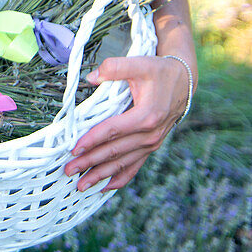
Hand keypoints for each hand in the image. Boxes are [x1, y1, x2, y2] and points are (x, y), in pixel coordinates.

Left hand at [63, 55, 189, 191]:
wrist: (183, 82)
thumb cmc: (159, 72)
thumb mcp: (139, 64)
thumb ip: (115, 67)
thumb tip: (92, 77)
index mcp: (146, 116)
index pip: (113, 131)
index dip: (92, 140)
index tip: (74, 149)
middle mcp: (150, 135)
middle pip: (114, 151)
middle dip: (90, 162)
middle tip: (68, 170)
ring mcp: (151, 143)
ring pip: (122, 163)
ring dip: (101, 175)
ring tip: (81, 185)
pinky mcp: (151, 147)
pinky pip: (134, 167)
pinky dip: (119, 178)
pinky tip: (104, 187)